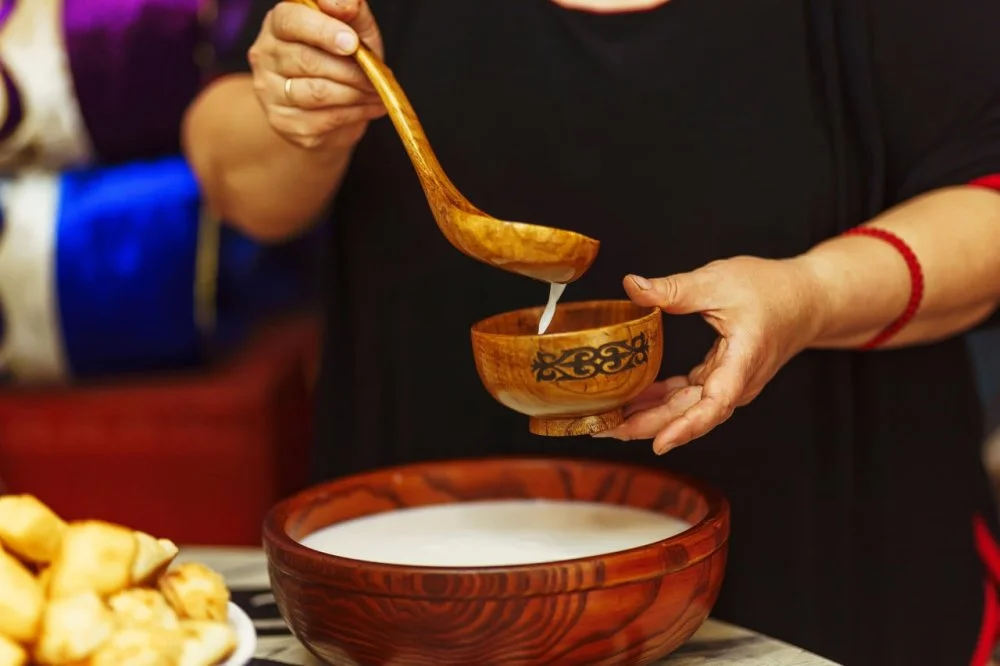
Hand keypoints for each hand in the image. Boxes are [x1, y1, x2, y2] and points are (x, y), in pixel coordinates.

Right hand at [248, 0, 385, 149]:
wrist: (327, 106)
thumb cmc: (340, 59)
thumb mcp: (353, 29)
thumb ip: (351, 11)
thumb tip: (346, 4)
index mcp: (279, 24)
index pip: (290, 21)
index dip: (322, 31)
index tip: (352, 42)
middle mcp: (266, 55)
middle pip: (307, 61)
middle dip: (350, 69)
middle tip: (376, 76)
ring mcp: (270, 92)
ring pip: (317, 93)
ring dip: (356, 93)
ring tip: (376, 92)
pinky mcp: (284, 123)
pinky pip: (324, 119)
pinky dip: (355, 113)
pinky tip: (369, 107)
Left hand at [598, 256, 824, 453]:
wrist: (807, 299)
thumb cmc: (771, 289)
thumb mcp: (719, 281)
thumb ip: (674, 289)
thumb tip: (632, 285)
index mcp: (743, 361)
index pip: (716, 403)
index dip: (687, 427)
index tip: (659, 443)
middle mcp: (737, 382)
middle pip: (692, 414)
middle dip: (649, 426)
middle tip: (606, 429)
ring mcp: (730, 384)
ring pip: (688, 409)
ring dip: (652, 417)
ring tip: (611, 420)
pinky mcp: (721, 378)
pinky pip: (690, 397)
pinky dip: (662, 400)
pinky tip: (634, 400)